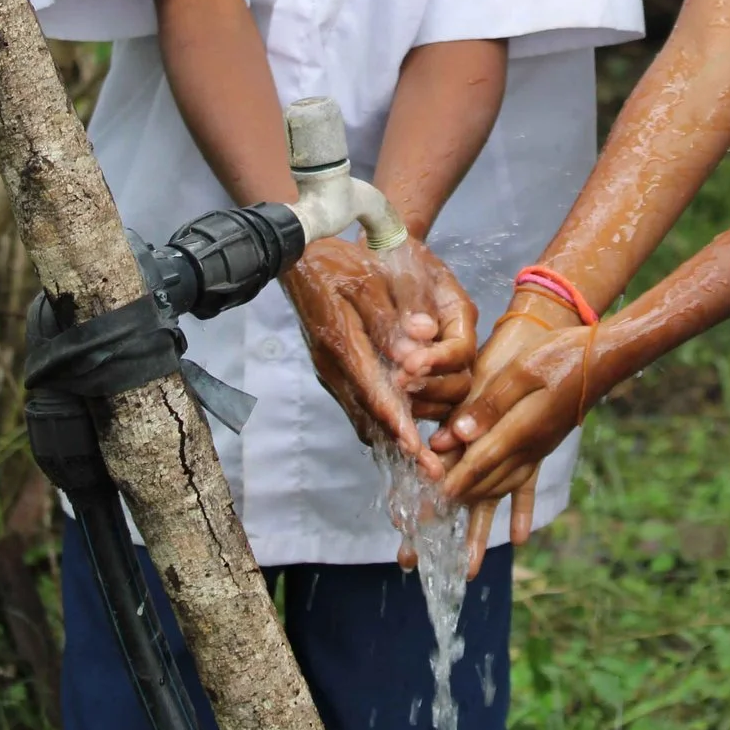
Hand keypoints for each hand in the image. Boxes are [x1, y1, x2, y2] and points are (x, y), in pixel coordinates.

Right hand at [282, 239, 461, 478]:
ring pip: (362, 414)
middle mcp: (332, 365)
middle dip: (401, 444)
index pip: (372, 389)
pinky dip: (381, 422)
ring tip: (424, 463)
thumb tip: (415, 349)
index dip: (396, 420)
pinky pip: (358, 404)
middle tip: (431, 472)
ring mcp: (330, 371)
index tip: (417, 448)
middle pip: (368, 414)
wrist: (298, 257)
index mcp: (340, 343)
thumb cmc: (336, 263)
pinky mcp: (333, 370)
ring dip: (392, 438)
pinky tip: (402, 433)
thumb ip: (388, 319)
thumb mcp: (365, 282)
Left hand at [373, 236, 478, 419]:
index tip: (409, 366)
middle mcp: (455, 343)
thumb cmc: (395, 256)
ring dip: (422, 404)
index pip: (461, 350)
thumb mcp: (406, 269)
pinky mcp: (423, 375)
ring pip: (445, 399)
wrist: (381, 255)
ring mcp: (441, 362)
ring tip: (393, 400)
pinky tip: (389, 410)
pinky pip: (425, 402)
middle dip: (432, 389)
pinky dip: (411, 409)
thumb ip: (413, 300)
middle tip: (398, 385)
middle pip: (461, 382)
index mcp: (459, 315)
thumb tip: (422, 333)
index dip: (438, 362)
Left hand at [436, 316, 599, 574]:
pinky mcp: (542, 447)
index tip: (427, 508)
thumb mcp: (521, 371)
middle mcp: (528, 450)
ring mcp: (537, 451)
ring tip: (467, 561)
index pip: (478, 463)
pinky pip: (527, 485)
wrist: (603, 361)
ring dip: (481, 523)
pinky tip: (519, 537)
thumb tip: (457, 434)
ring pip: (501, 492)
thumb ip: (489, 404)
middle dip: (454, 513)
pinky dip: (520, 511)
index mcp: (520, 430)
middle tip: (429, 540)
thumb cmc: (559, 356)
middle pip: (484, 487)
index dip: (451, 484)